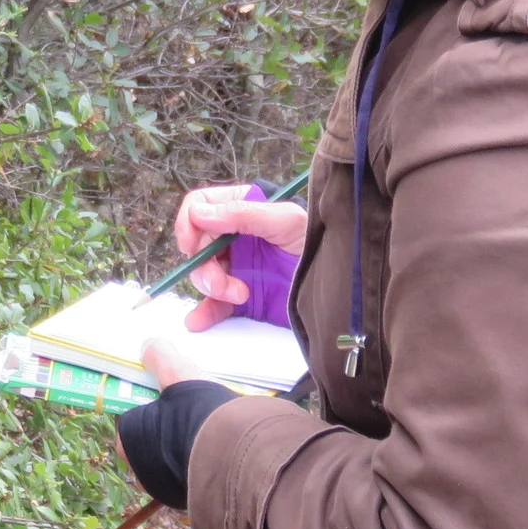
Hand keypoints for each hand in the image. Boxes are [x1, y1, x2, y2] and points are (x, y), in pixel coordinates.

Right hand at [173, 183, 309, 331]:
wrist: (338, 277)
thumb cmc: (317, 238)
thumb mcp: (285, 221)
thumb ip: (243, 214)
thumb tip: (199, 215)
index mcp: (241, 209)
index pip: (200, 208)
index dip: (189, 224)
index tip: (191, 245)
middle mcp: (234, 236)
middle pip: (197, 246)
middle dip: (205, 265)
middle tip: (223, 284)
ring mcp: (236, 266)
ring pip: (203, 274)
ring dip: (212, 287)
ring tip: (239, 296)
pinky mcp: (242, 294)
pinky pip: (214, 303)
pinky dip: (204, 311)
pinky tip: (198, 321)